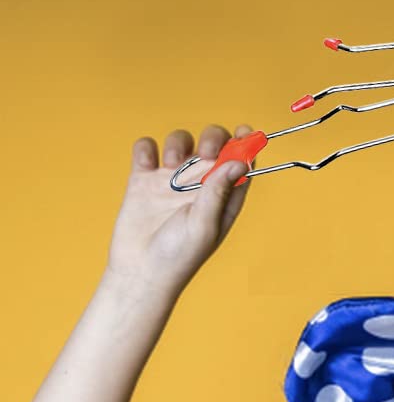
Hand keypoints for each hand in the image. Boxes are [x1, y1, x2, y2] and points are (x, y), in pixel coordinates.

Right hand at [103, 126, 253, 300]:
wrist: (140, 269)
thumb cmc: (179, 256)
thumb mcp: (204, 224)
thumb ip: (219, 191)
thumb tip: (240, 162)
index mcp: (223, 199)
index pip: (241, 165)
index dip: (245, 146)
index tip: (245, 132)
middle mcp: (200, 187)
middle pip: (213, 147)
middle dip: (212, 139)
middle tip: (205, 151)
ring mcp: (172, 181)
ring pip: (182, 142)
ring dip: (179, 143)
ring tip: (172, 165)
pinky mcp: (145, 179)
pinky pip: (147, 149)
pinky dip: (146, 148)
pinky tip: (147, 165)